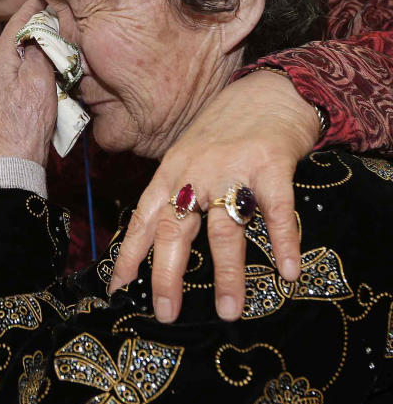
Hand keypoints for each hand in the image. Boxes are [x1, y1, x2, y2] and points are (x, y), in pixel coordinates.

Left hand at [0, 0, 55, 165]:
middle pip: (15, 36)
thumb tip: (38, 32)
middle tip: (56, 16)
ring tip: (53, 39)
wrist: (13, 160)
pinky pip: (14, 71)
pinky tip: (44, 68)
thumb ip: (38, 50)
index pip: (18, 20)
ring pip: (15, 54)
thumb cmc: (28, 122)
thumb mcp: (40, 79)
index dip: (35, 5)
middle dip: (35, 25)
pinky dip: (29, 64)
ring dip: (33, 46)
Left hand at [109, 69, 320, 321]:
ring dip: (227, 274)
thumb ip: (175, 190)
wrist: (270, 90)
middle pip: (175, 228)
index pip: (143, 218)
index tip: (116, 287)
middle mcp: (195, 172)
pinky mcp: (270, 165)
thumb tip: (157, 237)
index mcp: (171, 171)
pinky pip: (276, 211)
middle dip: (167, 274)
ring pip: (223, 229)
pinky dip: (284, 242)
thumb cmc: (225, 128)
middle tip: (165, 313)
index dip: (128, 253)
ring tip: (230, 311)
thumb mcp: (187, 154)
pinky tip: (288, 272)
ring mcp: (232, 169)